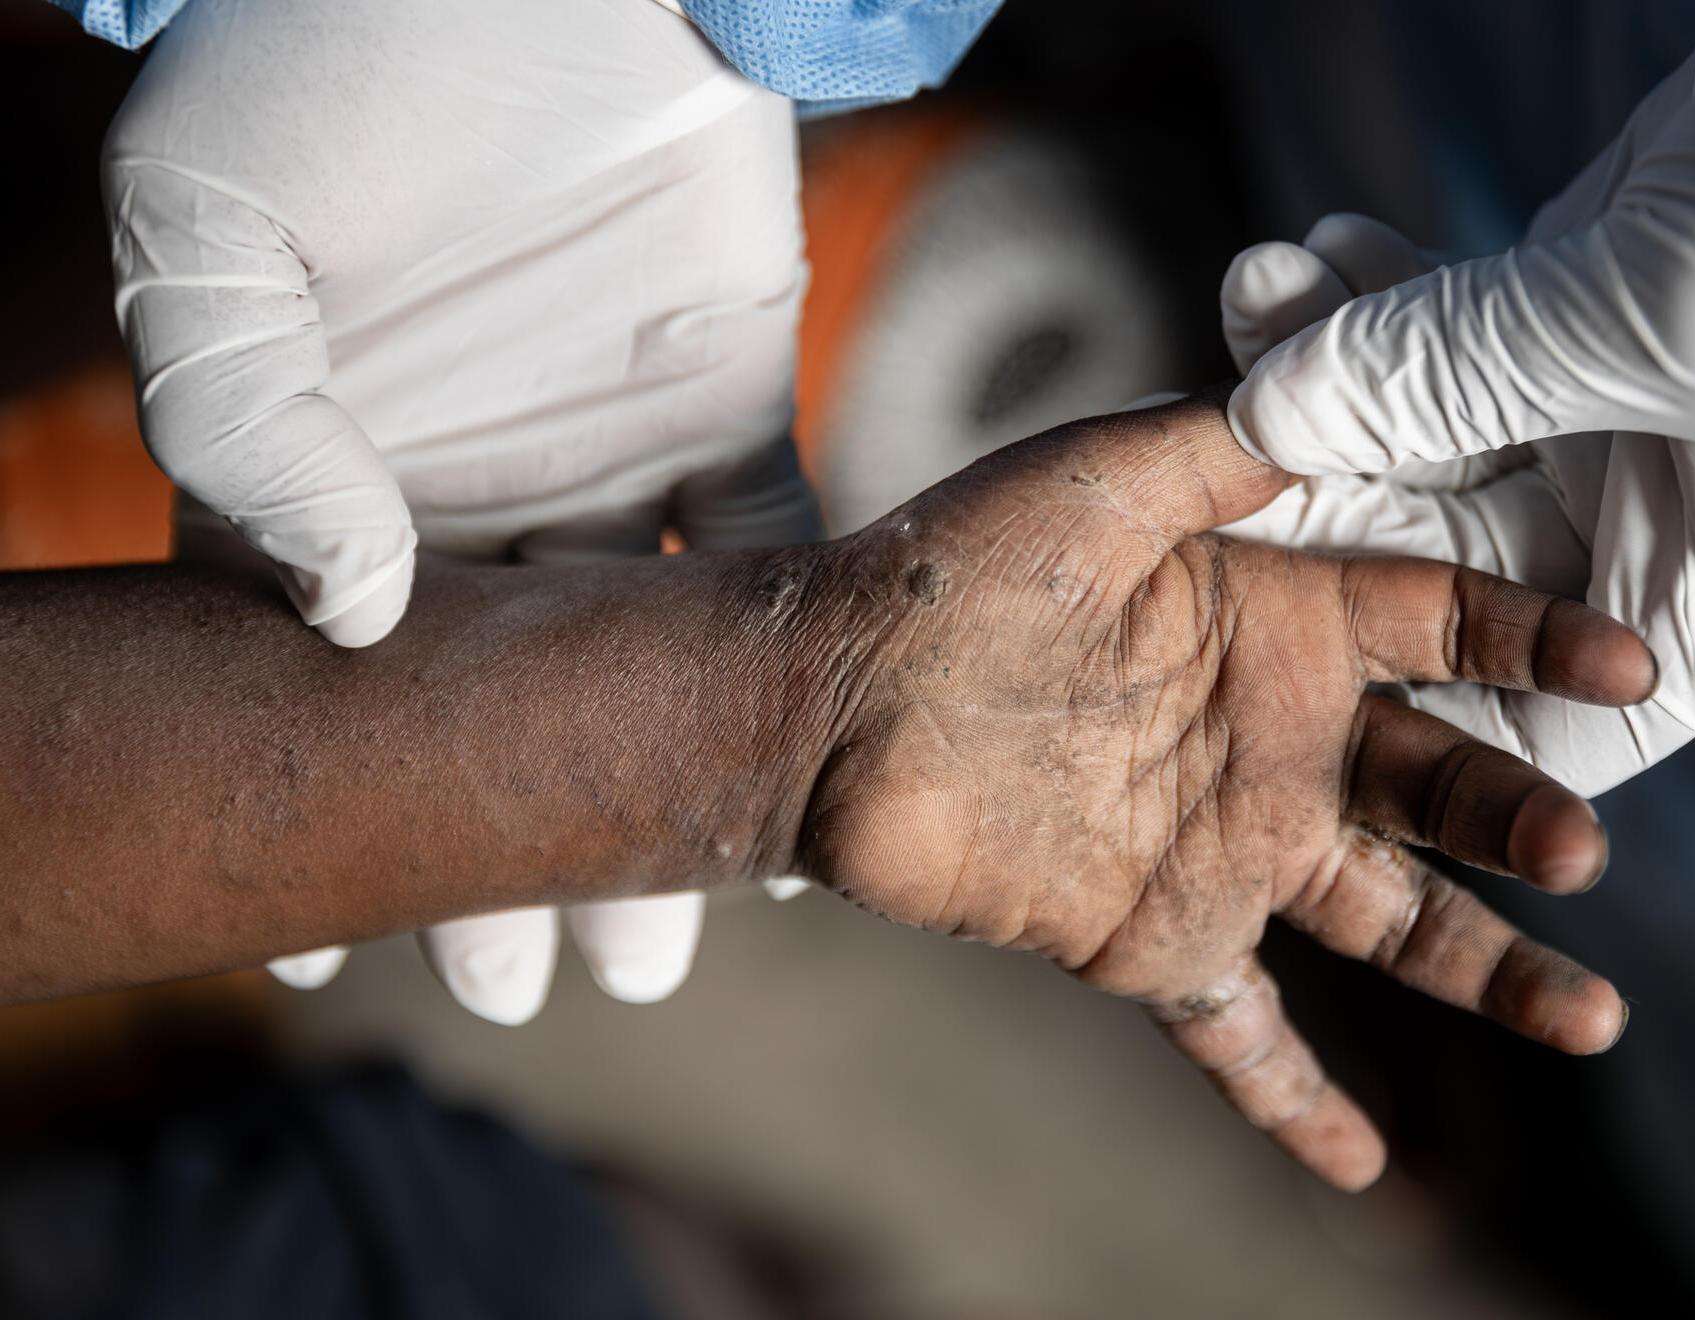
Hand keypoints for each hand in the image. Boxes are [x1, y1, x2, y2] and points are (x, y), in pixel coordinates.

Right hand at [106, 0, 812, 1016]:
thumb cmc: (337, 66)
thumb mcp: (215, 236)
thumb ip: (247, 422)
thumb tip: (359, 612)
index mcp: (327, 461)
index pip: (304, 668)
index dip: (320, 800)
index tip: (318, 950)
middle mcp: (464, 480)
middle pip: (488, 704)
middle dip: (503, 848)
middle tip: (530, 988)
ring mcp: (595, 453)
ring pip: (628, 663)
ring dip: (652, 790)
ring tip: (665, 938)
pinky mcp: (719, 404)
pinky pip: (764, 550)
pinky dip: (780, 652)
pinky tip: (789, 775)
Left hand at [796, 390, 1655, 1187]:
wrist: (829, 692)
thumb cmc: (954, 563)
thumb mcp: (1104, 471)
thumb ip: (1227, 443)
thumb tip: (1347, 386)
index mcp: (1278, 622)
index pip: (1445, 626)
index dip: (1540, 643)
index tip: (1631, 667)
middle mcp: (1274, 739)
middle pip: (1439, 785)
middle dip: (1518, 816)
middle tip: (1578, 847)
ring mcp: (1222, 846)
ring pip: (1386, 922)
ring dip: (1486, 971)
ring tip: (1592, 1023)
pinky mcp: (1148, 937)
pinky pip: (1236, 1032)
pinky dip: (1292, 1098)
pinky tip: (1361, 1167)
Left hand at [1218, 0, 1694, 794]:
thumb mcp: (1651, 319)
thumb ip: (1448, 373)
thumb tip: (1266, 411)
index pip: (1539, 717)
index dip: (1404, 705)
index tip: (1265, 652)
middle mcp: (1665, 530)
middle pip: (1449, 554)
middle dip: (1330, 477)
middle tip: (1222, 412)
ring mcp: (1623, 425)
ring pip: (1437, 426)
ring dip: (1338, 361)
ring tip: (1253, 284)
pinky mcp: (1593, 321)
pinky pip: (1460, 333)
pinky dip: (1391, 292)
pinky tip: (1318, 248)